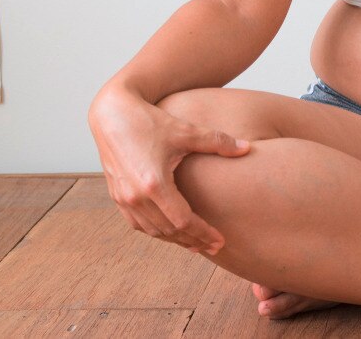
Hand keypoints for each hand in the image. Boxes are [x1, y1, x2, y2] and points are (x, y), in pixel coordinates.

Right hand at [87, 86, 251, 253]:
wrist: (113, 114)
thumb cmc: (150, 121)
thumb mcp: (187, 131)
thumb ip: (219, 142)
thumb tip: (247, 149)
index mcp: (154, 185)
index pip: (183, 222)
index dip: (203, 234)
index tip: (220, 241)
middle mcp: (135, 197)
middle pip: (168, 231)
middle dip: (192, 241)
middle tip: (213, 246)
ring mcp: (123, 198)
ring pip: (152, 231)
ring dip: (174, 239)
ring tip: (196, 242)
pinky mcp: (117, 196)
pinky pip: (138, 224)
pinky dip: (156, 230)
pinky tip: (171, 230)